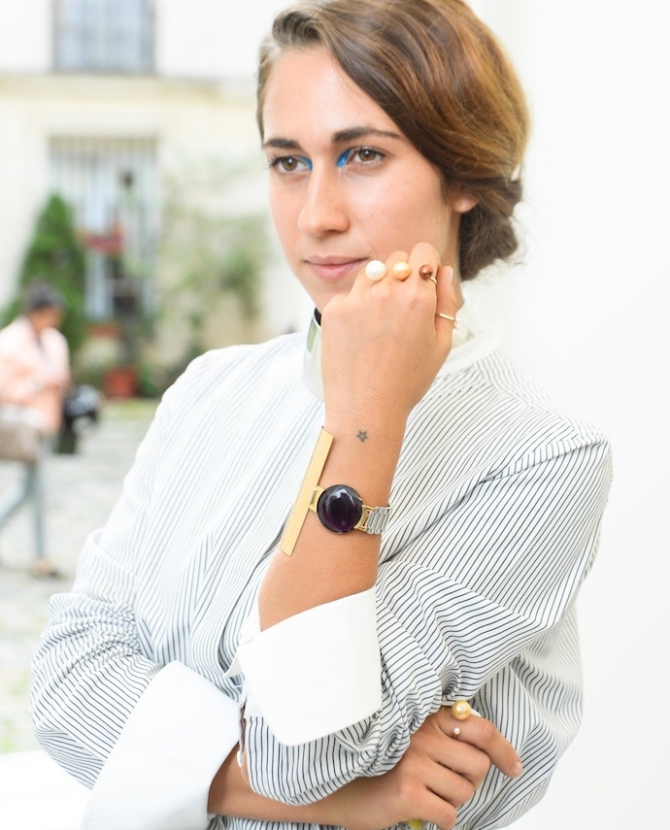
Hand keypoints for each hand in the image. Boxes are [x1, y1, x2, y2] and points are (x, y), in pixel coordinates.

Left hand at [320, 243, 457, 429]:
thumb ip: (447, 301)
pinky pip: (349, 294)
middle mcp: (387, 291)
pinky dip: (356, 307)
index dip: (425, 267)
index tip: (423, 283)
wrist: (365, 408)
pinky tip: (361, 334)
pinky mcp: (334, 310)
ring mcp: (357, 299)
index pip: (423, 252)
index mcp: (418, 298)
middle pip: (397, 259)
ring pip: (371, 272)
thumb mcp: (442, 345)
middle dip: (403, 275)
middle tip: (401, 308)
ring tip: (380, 321)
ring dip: (378, 286)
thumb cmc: (407, 382)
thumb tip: (442, 271)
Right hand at [334, 708, 521, 829]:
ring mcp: (414, 762)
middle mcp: (421, 734)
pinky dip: (441, 820)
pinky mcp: (408, 792)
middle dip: (468, 781)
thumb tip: (489, 751)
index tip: (513, 766)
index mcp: (426, 718)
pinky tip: (421, 811)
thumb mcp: (413, 740)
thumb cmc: (383, 766)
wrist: (341, 788)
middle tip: (444, 783)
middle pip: (478, 765)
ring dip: (450, 801)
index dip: (503, 749)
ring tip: (426, 794)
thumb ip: (444, 737)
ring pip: (464, 792)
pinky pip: (450, 815)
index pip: (480, 728)